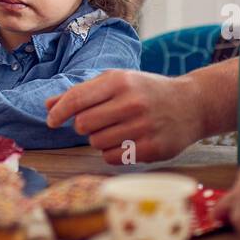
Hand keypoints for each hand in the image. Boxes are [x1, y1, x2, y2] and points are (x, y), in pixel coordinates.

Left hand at [45, 70, 202, 164]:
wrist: (191, 104)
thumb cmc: (146, 91)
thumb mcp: (117, 81)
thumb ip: (82, 92)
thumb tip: (48, 105)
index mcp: (120, 81)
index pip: (77, 98)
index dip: (59, 112)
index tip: (51, 121)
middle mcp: (131, 102)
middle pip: (83, 124)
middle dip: (84, 125)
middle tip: (98, 121)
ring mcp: (143, 127)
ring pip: (97, 143)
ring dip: (99, 139)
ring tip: (117, 129)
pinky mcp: (152, 149)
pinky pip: (113, 157)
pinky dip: (112, 152)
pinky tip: (126, 141)